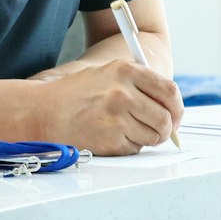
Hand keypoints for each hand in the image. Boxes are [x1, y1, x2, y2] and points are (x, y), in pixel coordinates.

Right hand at [30, 59, 182, 154]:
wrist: (43, 112)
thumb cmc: (76, 94)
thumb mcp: (107, 75)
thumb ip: (138, 85)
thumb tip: (169, 107)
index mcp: (125, 71)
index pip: (169, 91)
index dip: (177, 108)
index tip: (175, 117)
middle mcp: (123, 92)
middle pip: (165, 118)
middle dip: (165, 129)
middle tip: (157, 132)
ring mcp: (117, 117)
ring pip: (153, 137)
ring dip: (146, 139)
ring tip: (127, 132)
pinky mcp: (110, 139)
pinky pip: (135, 148)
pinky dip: (129, 147)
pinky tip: (112, 137)